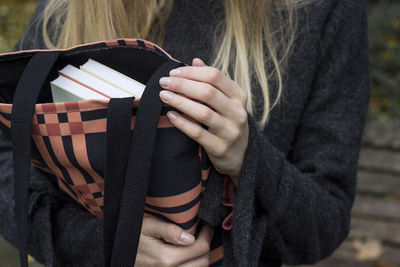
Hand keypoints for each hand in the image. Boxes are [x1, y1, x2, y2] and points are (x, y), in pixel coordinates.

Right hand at [135, 216, 213, 266]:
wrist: (118, 251)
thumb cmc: (131, 235)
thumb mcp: (147, 226)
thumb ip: (168, 230)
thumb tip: (190, 237)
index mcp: (166, 258)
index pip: (200, 248)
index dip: (207, 234)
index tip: (206, 224)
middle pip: (203, 262)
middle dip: (206, 246)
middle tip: (203, 232)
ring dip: (201, 257)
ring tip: (197, 243)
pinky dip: (193, 265)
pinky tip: (189, 255)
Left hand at [159, 58, 248, 186]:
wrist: (241, 156)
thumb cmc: (228, 123)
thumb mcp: (227, 101)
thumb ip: (212, 81)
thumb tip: (195, 61)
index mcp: (239, 96)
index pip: (215, 76)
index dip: (192, 72)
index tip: (174, 72)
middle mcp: (237, 112)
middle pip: (208, 92)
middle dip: (182, 85)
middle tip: (164, 82)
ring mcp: (230, 131)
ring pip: (202, 112)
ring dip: (180, 102)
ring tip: (164, 96)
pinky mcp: (220, 148)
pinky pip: (198, 133)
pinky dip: (182, 123)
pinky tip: (171, 115)